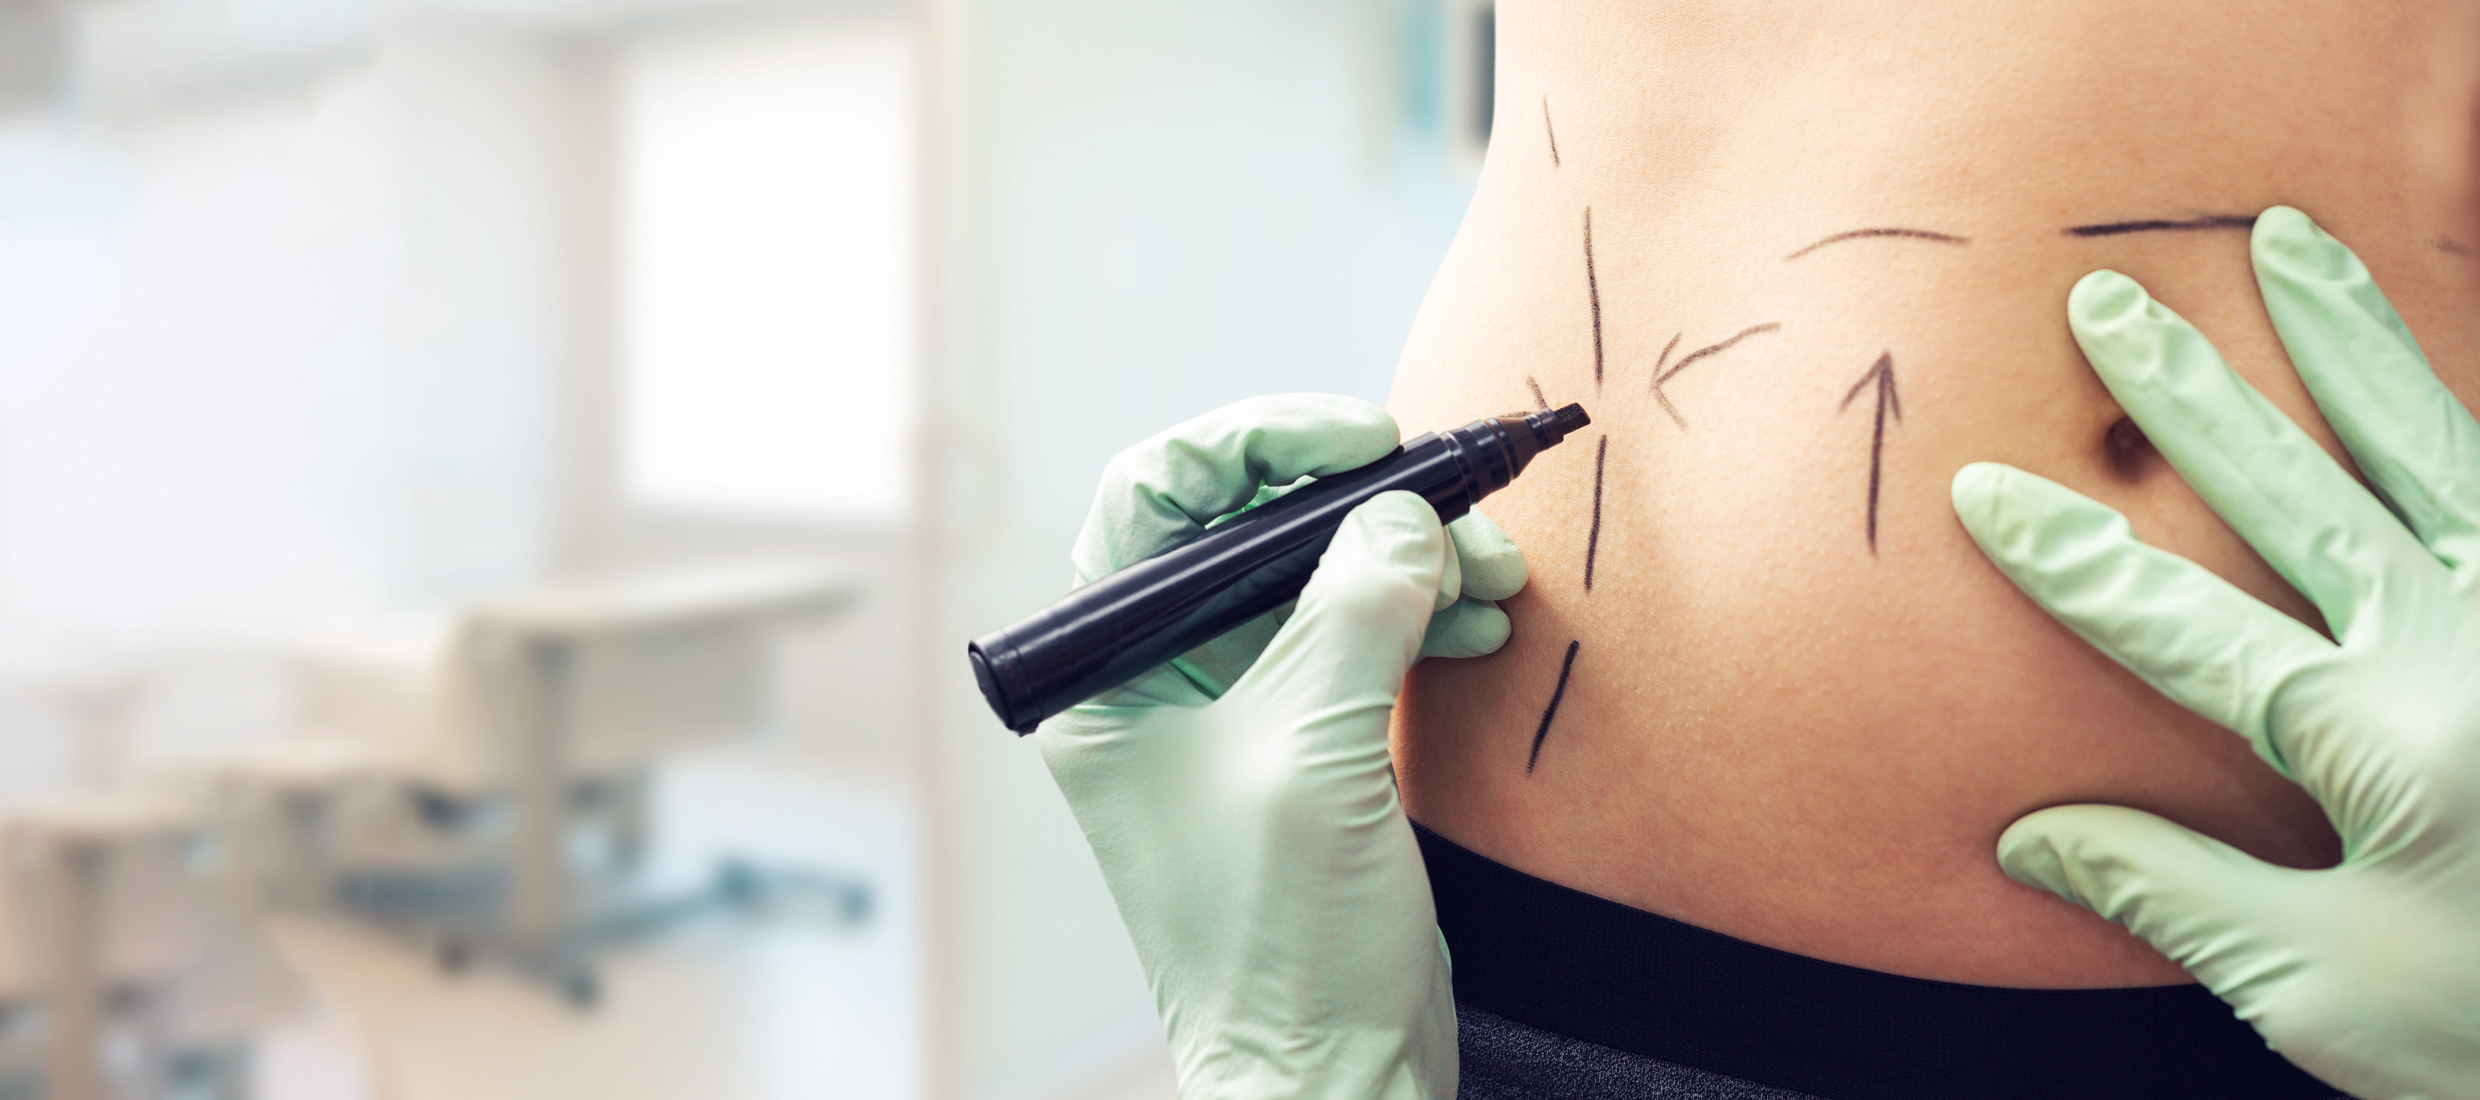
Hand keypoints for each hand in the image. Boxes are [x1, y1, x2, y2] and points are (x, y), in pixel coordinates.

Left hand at [1039, 394, 1526, 1098]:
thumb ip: (1353, 611)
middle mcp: (1155, 680)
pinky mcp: (1299, 748)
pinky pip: (1355, 639)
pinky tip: (1479, 617)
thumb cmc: (1277, 943)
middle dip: (1358, 504)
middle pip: (1248, 529)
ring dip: (1408, 560)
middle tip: (1451, 499)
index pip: (1157, 497)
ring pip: (1316, 579)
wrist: (1328, 1075)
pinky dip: (1419, 616)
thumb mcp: (1311, 751)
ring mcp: (1229, 713)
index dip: (1257, 442)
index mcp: (1108, 673)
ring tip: (1492, 572)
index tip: (1363, 436)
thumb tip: (1406, 516)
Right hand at [1952, 207, 2479, 1099]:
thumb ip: (2172, 894)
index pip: (2177, 624)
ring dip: (2344, 338)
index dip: (2067, 557)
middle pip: (2297, 490)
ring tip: (2285, 242)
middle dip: (2187, 392)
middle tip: (2109, 300)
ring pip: (2428, 443)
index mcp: (2377, 740)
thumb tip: (2028, 836)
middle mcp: (2461, 648)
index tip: (1983, 490)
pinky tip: (2426, 362)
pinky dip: (2461, 407)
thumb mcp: (2322, 990)